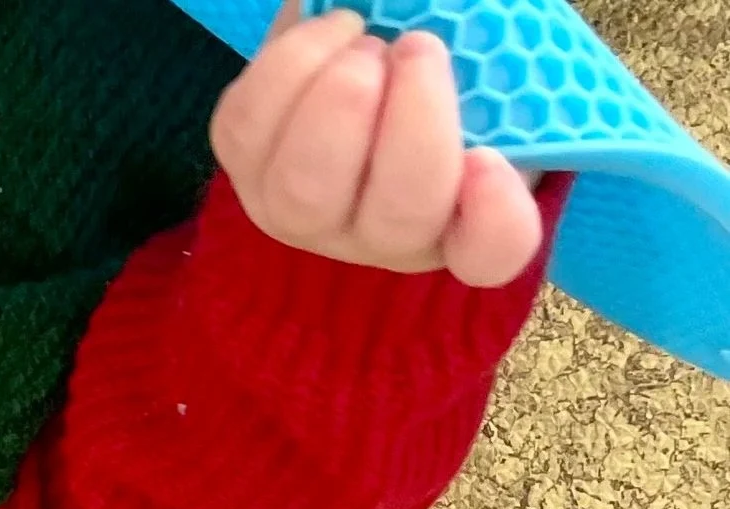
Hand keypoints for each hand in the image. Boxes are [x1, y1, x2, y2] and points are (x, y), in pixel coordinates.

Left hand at [212, 3, 544, 287]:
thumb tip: (470, 25)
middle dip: (410, 130)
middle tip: (420, 48)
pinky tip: (334, 32)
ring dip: (336, 103)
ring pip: (304, 192)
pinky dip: (289, 68)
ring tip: (367, 41)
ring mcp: (305, 212)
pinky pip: (248, 131)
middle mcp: (380, 234)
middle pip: (396, 223)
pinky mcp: (247, 166)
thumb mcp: (485, 57)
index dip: (493, 222)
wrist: (360, 50)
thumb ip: (492, 55)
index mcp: (465, 213)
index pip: (491, 252)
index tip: (489, 161)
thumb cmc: (442, 58)